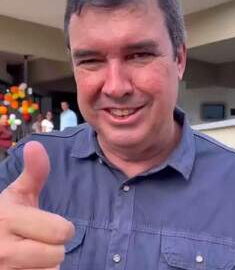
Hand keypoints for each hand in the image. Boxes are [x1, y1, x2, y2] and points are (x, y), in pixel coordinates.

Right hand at [0, 141, 74, 268]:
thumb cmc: (4, 216)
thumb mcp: (17, 194)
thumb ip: (33, 173)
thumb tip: (36, 144)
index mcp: (7, 219)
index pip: (61, 231)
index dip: (62, 228)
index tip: (50, 225)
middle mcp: (3, 250)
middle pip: (57, 256)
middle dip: (55, 248)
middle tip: (40, 241)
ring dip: (46, 265)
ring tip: (31, 255)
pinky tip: (27, 266)